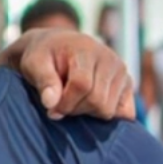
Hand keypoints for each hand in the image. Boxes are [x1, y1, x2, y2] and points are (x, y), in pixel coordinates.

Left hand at [0, 29, 136, 120]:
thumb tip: (51, 103)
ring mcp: (122, 72)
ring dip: (87, 112)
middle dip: (75, 109)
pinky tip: (89, 105)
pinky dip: (106, 116)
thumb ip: (43, 80)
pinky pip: (126, 114)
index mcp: (87, 50)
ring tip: (73, 100)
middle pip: (97, 101)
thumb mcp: (34, 63)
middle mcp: (110, 59)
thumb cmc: (44, 57)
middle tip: (61, 104)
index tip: (51, 107)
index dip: (65, 103)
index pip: (82, 85)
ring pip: (108, 110)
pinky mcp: (128, 85)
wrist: (57, 47)